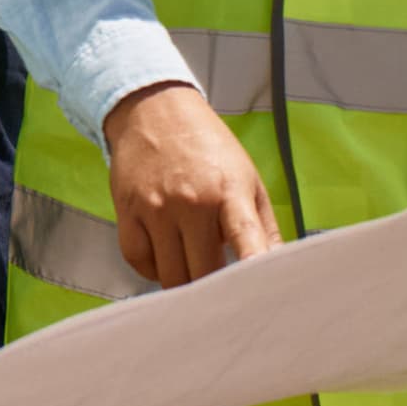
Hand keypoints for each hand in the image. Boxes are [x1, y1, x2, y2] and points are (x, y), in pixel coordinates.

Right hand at [100, 80, 277, 287]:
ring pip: (170, 276)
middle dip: (213, 286)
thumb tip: (278, 270)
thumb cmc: (207, 147)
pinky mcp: (127, 211)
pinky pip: (139, 262)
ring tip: (192, 262)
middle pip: (203, 273)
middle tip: (219, 283)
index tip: (260, 295)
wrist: (154, 110)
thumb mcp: (247, 178)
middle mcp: (192, 201)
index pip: (246, 237)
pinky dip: (153, 269)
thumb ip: (264, 227)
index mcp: (229, 191)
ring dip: (183, 279)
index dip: (253, 268)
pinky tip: (165, 255)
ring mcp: (156, 207)